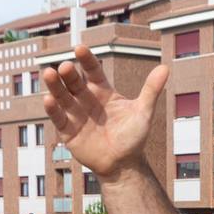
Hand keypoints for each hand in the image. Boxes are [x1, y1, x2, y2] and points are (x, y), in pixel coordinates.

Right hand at [42, 47, 168, 179]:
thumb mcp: (143, 112)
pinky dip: (53, 110)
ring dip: (55, 86)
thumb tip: (165, 67)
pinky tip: (48, 100)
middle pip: (74, 82)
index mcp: (102, 91)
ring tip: (49, 74)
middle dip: (68, 74)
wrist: (124, 165)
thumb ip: (151, 90)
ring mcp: (76, 114)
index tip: (79, 49)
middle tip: (65, 66)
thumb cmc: (134, 137)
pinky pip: (59, 119)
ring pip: (63, 97)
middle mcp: (86, 100)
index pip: (92, 71)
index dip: (86, 60)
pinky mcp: (68, 132)